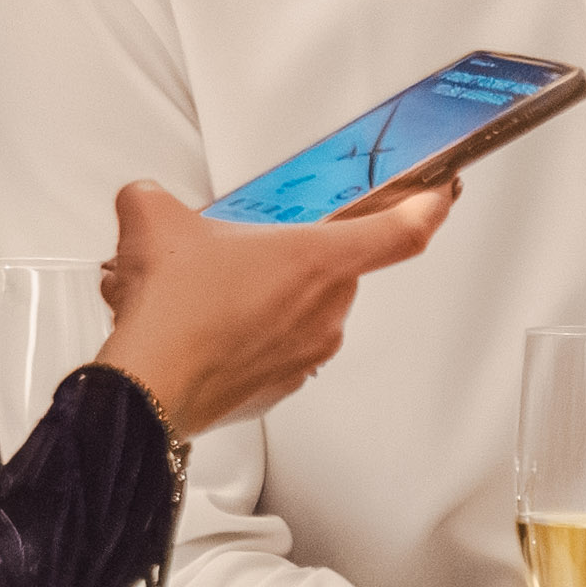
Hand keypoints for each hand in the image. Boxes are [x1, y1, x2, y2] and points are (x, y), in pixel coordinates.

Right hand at [89, 180, 453, 436]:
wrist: (148, 388)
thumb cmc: (172, 314)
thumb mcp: (153, 220)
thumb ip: (155, 199)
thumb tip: (146, 201)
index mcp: (317, 259)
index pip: (401, 230)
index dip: (427, 209)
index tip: (439, 198)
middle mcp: (324, 310)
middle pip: (331, 267)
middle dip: (289, 254)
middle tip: (242, 251)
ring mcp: (306, 353)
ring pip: (301, 310)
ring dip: (266, 296)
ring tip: (208, 293)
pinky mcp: (280, 386)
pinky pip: (277, 348)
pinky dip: (247, 336)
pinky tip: (204, 328)